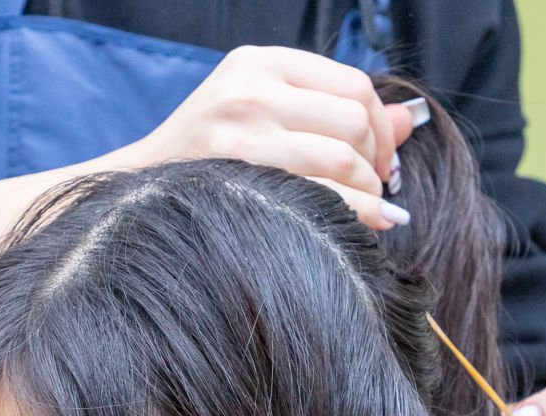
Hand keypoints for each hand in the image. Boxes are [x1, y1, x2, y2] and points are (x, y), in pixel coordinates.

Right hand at [119, 45, 415, 229]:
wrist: (136, 192)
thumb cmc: (208, 159)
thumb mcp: (265, 115)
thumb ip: (334, 112)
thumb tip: (409, 121)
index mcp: (261, 63)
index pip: (354, 84)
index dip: (381, 126)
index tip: (381, 160)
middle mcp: (251, 87)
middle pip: (354, 119)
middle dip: (376, 161)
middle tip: (374, 189)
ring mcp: (241, 127)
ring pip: (342, 157)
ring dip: (368, 192)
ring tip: (366, 211)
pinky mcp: (235, 169)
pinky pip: (321, 192)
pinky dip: (358, 212)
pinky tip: (368, 223)